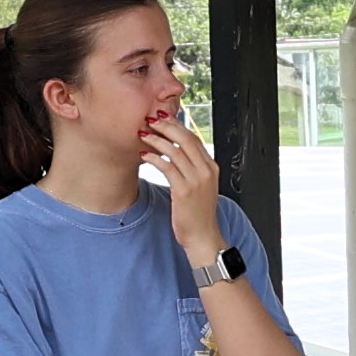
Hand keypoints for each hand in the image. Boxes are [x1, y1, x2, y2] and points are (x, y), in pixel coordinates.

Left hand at [139, 114, 226, 255]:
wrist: (203, 236)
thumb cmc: (198, 213)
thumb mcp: (201, 187)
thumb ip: (193, 169)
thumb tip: (176, 154)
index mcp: (211, 167)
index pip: (194, 138)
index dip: (177, 125)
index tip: (163, 118)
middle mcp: (206, 171)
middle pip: (186, 139)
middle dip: (167, 126)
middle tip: (151, 119)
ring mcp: (196, 181)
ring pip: (175, 150)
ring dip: (157, 139)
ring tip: (143, 134)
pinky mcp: (184, 191)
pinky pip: (167, 167)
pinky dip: (154, 158)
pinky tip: (144, 155)